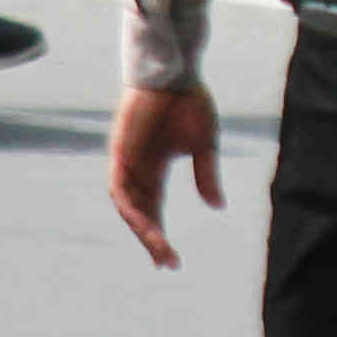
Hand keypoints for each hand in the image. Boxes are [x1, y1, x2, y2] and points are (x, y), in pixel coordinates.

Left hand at [109, 84, 224, 267]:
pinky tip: (143, 223)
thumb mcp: (203, 145)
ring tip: (158, 247)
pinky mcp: (119, 152)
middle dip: (151, 239)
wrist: (175, 74)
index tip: (171, 260)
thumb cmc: (189, 102)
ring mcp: (126, 162)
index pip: (154, 209)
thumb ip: (206, 175)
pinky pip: (119, 189)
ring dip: (142, 228)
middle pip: (140, 214)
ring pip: (128, 206)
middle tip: (166, 262)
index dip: (160, 234)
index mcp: (155, 169)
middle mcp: (137, 170)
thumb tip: (216, 207)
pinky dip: (130, 208)